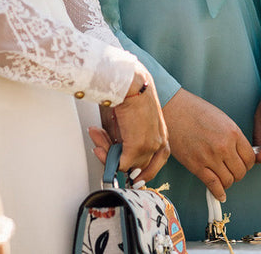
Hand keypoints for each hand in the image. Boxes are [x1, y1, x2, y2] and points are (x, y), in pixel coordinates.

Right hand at [89, 64, 169, 183]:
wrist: (130, 84)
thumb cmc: (130, 95)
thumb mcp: (130, 121)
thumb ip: (126, 139)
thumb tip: (114, 155)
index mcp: (161, 133)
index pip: (158, 159)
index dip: (146, 170)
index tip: (134, 178)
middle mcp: (159, 141)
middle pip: (140, 165)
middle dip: (120, 160)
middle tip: (103, 150)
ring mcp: (150, 146)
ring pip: (128, 165)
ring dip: (110, 156)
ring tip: (99, 140)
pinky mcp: (138, 147)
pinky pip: (120, 164)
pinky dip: (107, 158)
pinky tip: (99, 146)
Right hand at [163, 89, 254, 200]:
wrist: (175, 110)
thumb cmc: (197, 111)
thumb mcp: (222, 119)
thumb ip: (233, 136)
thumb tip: (241, 152)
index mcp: (233, 133)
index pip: (250, 158)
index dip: (247, 163)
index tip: (242, 163)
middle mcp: (224, 146)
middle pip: (241, 172)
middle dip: (237, 173)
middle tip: (231, 170)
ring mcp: (210, 157)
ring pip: (229, 181)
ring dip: (227, 182)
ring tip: (222, 177)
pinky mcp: (197, 166)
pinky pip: (213, 185)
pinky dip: (218, 193)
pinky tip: (220, 194)